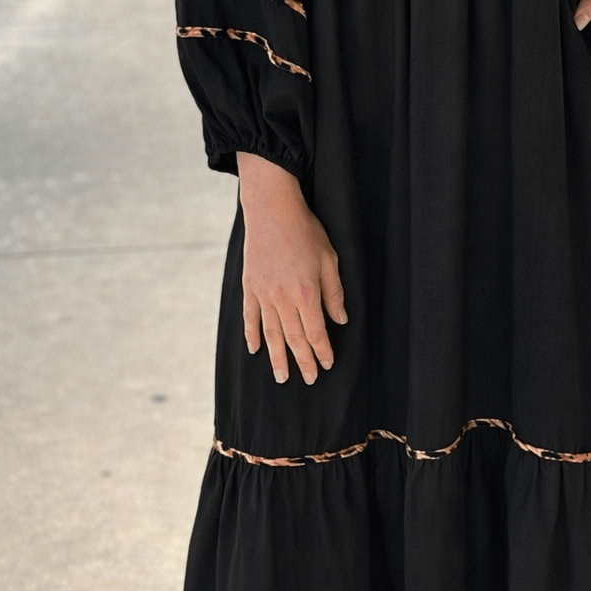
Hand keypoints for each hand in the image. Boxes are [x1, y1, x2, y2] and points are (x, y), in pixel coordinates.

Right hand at [238, 152, 346, 384]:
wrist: (272, 211)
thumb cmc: (305, 231)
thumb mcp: (329, 259)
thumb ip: (334, 292)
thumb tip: (341, 320)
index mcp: (306, 293)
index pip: (317, 331)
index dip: (322, 350)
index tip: (327, 364)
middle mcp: (283, 299)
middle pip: (294, 338)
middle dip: (303, 361)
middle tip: (309, 380)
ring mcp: (263, 294)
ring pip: (271, 334)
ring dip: (277, 358)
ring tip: (281, 377)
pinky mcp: (250, 287)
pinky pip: (250, 317)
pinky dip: (252, 335)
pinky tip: (255, 350)